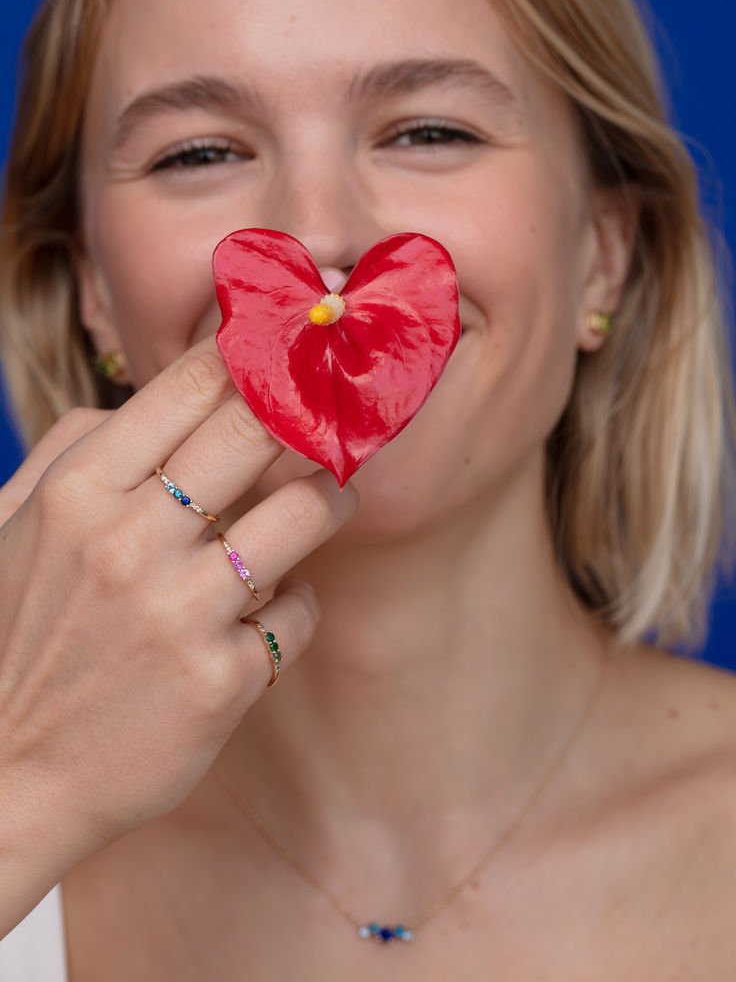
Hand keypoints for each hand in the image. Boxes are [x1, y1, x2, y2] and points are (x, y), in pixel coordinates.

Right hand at [0, 338, 356, 932]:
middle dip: (305, 413)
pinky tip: (270, 610)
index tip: (285, 350)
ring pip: (305, 514)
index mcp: (78, 494)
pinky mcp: (223, 680)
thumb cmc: (12, 638)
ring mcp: (182, 613)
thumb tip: (143, 403)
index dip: (249, 359)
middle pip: (257, 432)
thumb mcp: (9, 528)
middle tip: (330, 414)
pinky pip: (298, 611)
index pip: (188, 389)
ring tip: (330, 499)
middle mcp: (132, 542)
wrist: (4, 778)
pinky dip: (294, 604)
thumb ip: (69, 451)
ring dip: (328, 499)